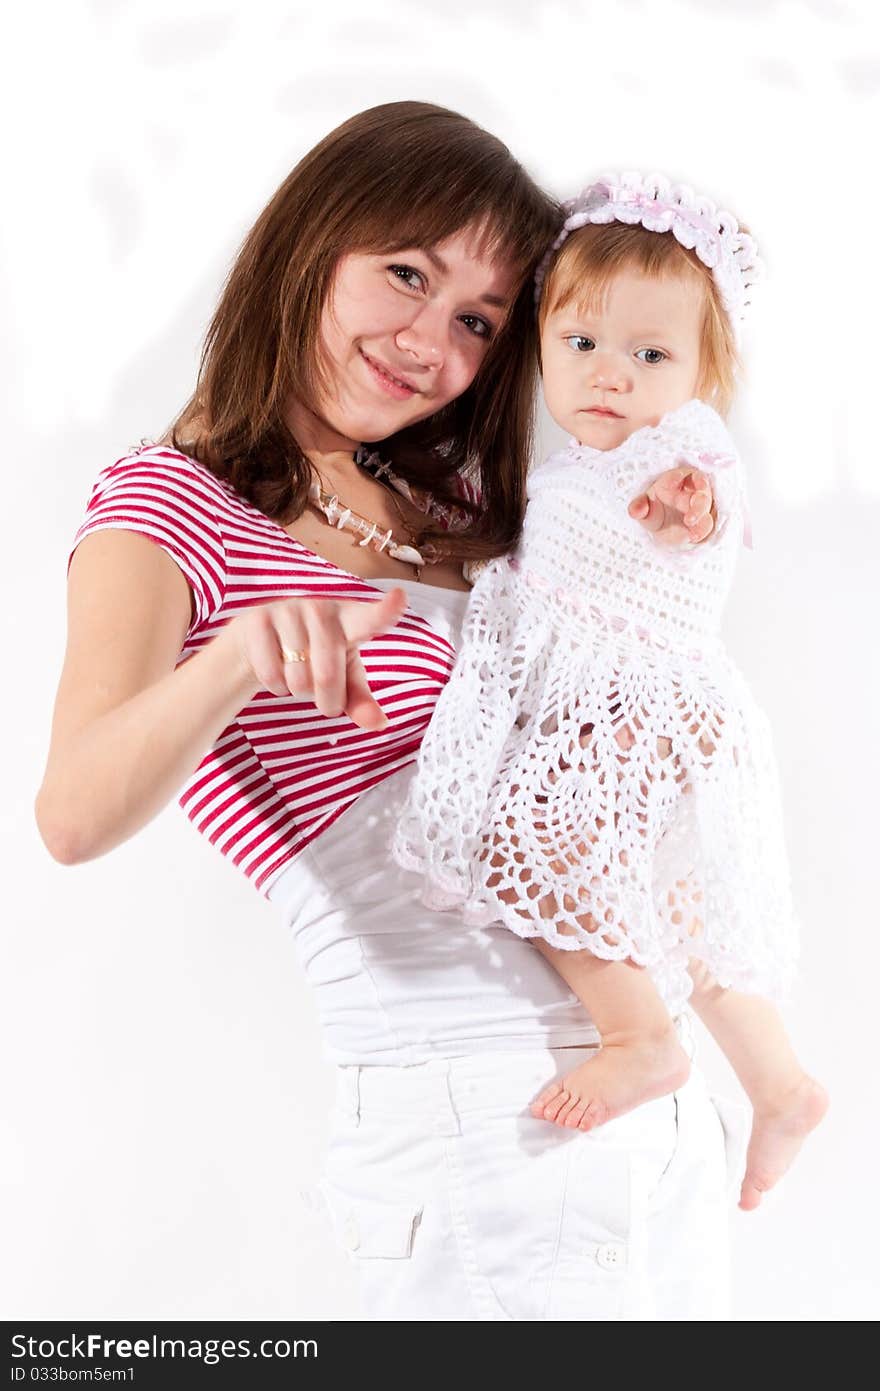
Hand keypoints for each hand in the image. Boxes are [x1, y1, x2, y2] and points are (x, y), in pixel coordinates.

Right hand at [220, 588, 408, 728]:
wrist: (259, 642)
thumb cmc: (313, 657)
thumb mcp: (343, 678)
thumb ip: (361, 701)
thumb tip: (379, 724)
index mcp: (350, 620)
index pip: (371, 617)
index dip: (386, 610)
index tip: (400, 598)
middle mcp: (321, 610)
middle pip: (327, 676)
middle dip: (325, 700)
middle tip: (323, 697)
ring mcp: (288, 611)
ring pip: (297, 679)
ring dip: (297, 691)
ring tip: (296, 673)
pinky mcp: (259, 621)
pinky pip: (271, 675)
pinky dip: (275, 686)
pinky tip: (277, 669)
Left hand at [628, 466, 714, 546]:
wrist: (664, 527)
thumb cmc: (654, 511)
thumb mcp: (643, 510)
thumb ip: (638, 507)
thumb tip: (636, 510)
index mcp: (674, 481)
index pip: (681, 474)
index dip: (681, 476)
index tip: (680, 482)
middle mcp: (691, 489)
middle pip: (701, 490)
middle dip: (698, 505)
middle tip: (690, 520)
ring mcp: (701, 503)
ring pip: (708, 508)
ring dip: (703, 520)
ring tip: (694, 535)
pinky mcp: (707, 518)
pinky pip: (710, 522)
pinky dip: (704, 530)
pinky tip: (695, 538)